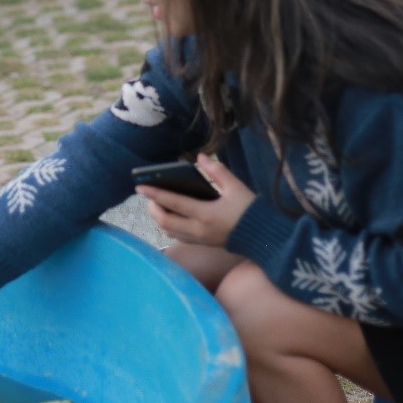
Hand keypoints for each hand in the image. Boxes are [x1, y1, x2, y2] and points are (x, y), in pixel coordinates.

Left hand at [137, 153, 255, 246]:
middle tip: (148, 195)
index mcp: (205, 214)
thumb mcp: (235, 187)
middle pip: (165, 221)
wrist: (263, 236)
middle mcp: (198, 229)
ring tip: (156, 204)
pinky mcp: (202, 244)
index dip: (154, 193)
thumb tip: (200, 158)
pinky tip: (171, 215)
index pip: (173, 203)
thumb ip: (217, 171)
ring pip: (169, 231)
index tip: (139, 186)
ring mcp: (199, 239)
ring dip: (159, 218)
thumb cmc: (249, 210)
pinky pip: (178, 236)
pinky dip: (169, 226)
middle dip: (152, 208)